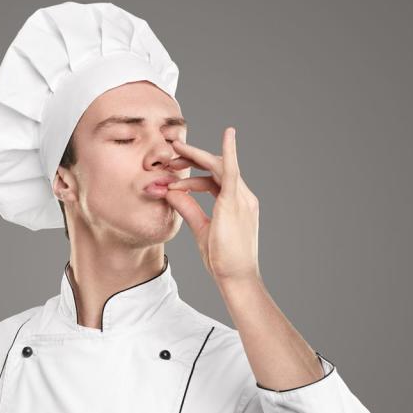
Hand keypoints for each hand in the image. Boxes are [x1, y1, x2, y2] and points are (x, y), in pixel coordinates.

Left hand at [165, 127, 261, 282]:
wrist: (236, 278)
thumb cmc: (222, 259)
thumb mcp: (201, 229)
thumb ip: (188, 209)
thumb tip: (171, 192)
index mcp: (235, 204)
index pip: (213, 181)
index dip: (192, 177)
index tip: (173, 176)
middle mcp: (242, 198)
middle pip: (216, 168)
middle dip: (193, 158)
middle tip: (171, 152)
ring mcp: (241, 199)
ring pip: (218, 167)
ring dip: (196, 156)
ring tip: (176, 149)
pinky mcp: (235, 203)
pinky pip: (232, 172)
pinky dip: (229, 152)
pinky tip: (228, 135)